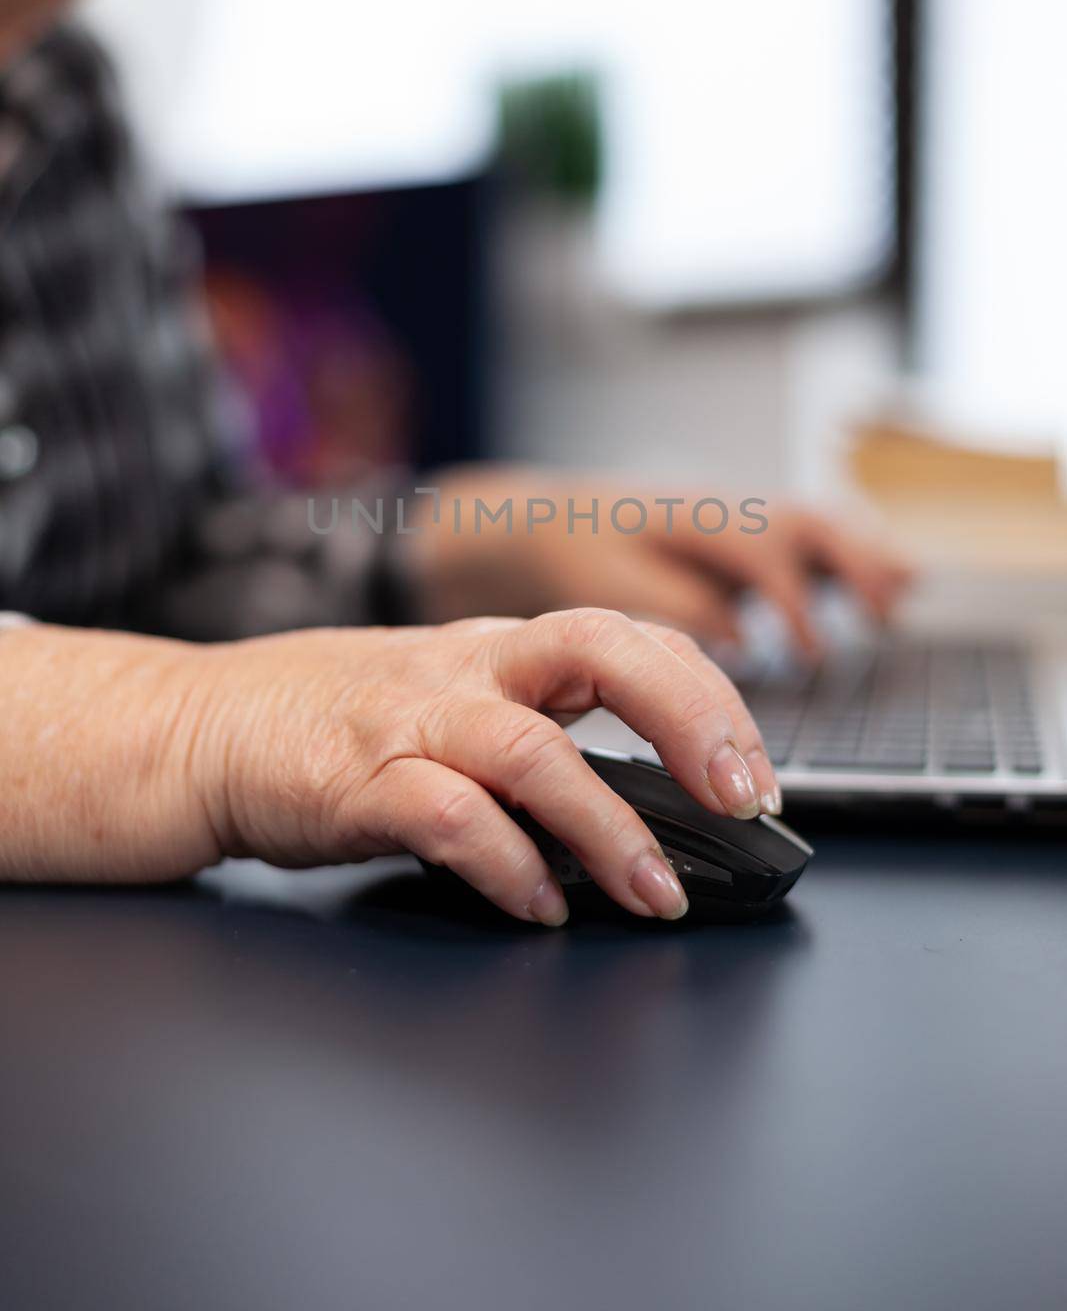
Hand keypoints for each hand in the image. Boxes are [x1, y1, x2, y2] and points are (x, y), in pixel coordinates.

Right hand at [178, 609, 780, 923]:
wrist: (207, 727)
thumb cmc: (343, 722)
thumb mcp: (457, 698)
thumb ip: (545, 728)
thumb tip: (659, 800)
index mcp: (504, 647)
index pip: (633, 639)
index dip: (713, 699)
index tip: (758, 777)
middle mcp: (470, 668)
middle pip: (601, 651)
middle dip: (690, 719)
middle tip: (742, 801)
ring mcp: (413, 718)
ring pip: (532, 749)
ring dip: (609, 827)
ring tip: (655, 894)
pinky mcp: (357, 779)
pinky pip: (448, 817)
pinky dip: (505, 864)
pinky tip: (539, 906)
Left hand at [409, 467, 911, 654]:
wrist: (544, 519)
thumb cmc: (572, 555)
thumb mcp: (607, 586)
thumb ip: (675, 610)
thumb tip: (739, 640)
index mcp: (688, 518)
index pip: (759, 551)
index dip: (792, 605)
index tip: (810, 657)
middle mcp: (722, 505)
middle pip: (805, 522)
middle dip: (854, 564)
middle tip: (888, 616)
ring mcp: (735, 512)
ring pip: (814, 521)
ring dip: (862, 553)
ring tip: (908, 591)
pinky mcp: (741, 531)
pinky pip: (808, 534)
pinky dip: (850, 554)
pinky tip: (890, 583)